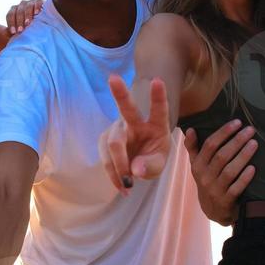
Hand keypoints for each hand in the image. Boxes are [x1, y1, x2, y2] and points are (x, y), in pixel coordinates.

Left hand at [6, 0, 44, 33]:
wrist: (43, 23)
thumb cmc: (29, 28)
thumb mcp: (21, 30)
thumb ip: (14, 31)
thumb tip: (8, 34)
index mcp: (14, 11)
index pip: (10, 15)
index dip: (11, 23)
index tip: (13, 32)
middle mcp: (21, 5)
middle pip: (18, 12)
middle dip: (19, 21)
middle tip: (20, 30)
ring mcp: (31, 2)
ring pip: (27, 7)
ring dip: (27, 15)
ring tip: (28, 23)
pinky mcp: (40, 2)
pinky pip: (37, 3)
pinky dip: (37, 7)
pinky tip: (37, 13)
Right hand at [99, 76, 172, 192]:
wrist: (138, 162)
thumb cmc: (152, 157)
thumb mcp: (158, 164)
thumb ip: (150, 166)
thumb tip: (134, 170)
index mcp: (156, 124)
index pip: (159, 109)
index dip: (158, 96)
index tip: (158, 80)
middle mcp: (135, 122)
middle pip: (127, 108)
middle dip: (120, 93)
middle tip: (113, 78)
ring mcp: (118, 130)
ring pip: (113, 144)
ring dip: (119, 165)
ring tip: (128, 185)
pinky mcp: (105, 140)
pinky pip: (106, 159)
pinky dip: (113, 174)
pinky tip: (122, 186)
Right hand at [183, 121, 256, 225]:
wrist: (212, 210)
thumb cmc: (207, 181)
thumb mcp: (197, 166)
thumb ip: (193, 148)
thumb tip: (191, 129)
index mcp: (198, 166)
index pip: (209, 145)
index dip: (224, 133)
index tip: (237, 122)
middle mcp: (204, 177)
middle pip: (221, 156)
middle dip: (237, 141)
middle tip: (250, 130)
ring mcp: (215, 190)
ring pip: (230, 170)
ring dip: (243, 156)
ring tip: (254, 144)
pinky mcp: (225, 201)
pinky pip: (236, 188)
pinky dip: (244, 178)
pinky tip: (253, 168)